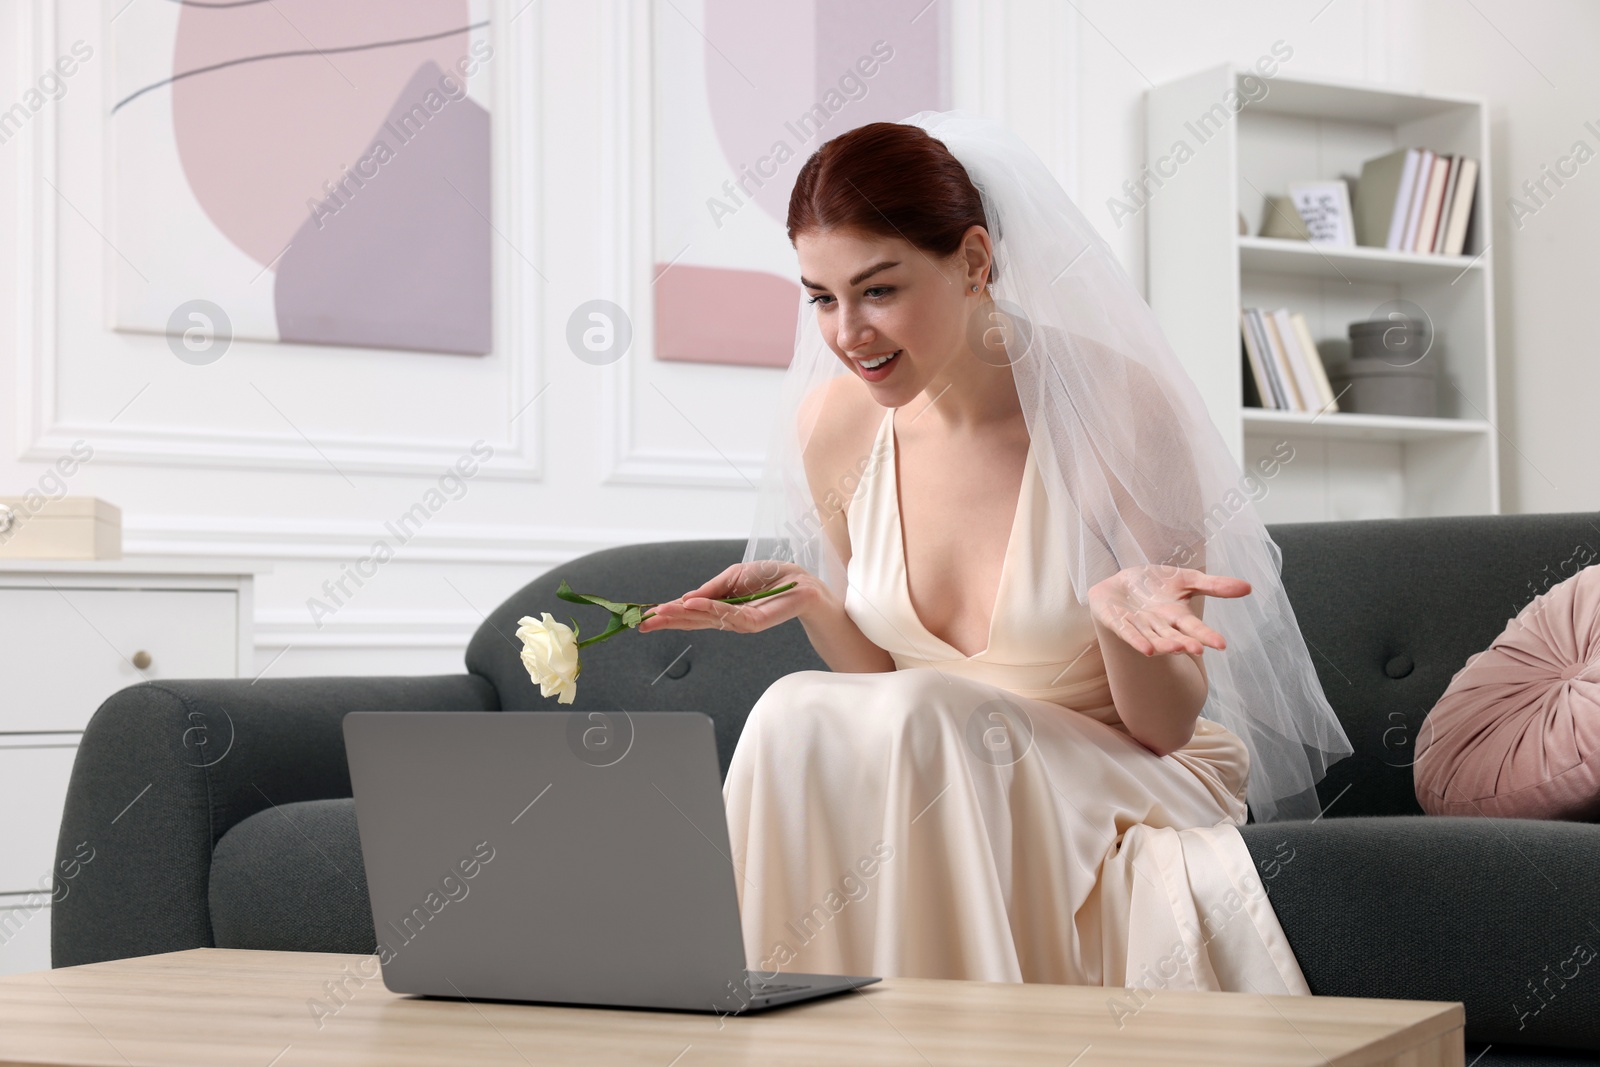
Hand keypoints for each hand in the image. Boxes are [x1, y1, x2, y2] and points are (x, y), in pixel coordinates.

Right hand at [637, 560, 813, 634]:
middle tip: (642, 624)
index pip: (691, 613)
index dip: (669, 614)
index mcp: (721, 607)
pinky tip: (690, 605)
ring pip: (705, 620)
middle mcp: (727, 618)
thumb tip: (685, 600)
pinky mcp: (753, 623)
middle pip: (692, 621)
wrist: (801, 581)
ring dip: (680, 615)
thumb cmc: (770, 577)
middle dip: (667, 621)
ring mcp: (739, 622)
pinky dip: (706, 608)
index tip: (647, 615)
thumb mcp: (733, 576)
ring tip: (659, 612)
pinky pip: (726, 615)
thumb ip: (711, 589)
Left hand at [1087, 565, 1250, 656]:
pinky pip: (1127, 633)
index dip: (1206, 635)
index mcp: (1177, 616)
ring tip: (1175, 649)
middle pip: (1175, 636)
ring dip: (1163, 644)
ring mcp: (1138, 625)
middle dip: (1185, 643)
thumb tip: (1249, 587)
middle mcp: (1159, 625)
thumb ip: (1214, 586)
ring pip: (1153, 638)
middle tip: (1198, 650)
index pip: (1194, 627)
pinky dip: (1136, 640)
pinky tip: (1146, 650)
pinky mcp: (1117, 621)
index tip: (1222, 644)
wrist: (1120, 584)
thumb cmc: (1155, 585)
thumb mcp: (1187, 580)